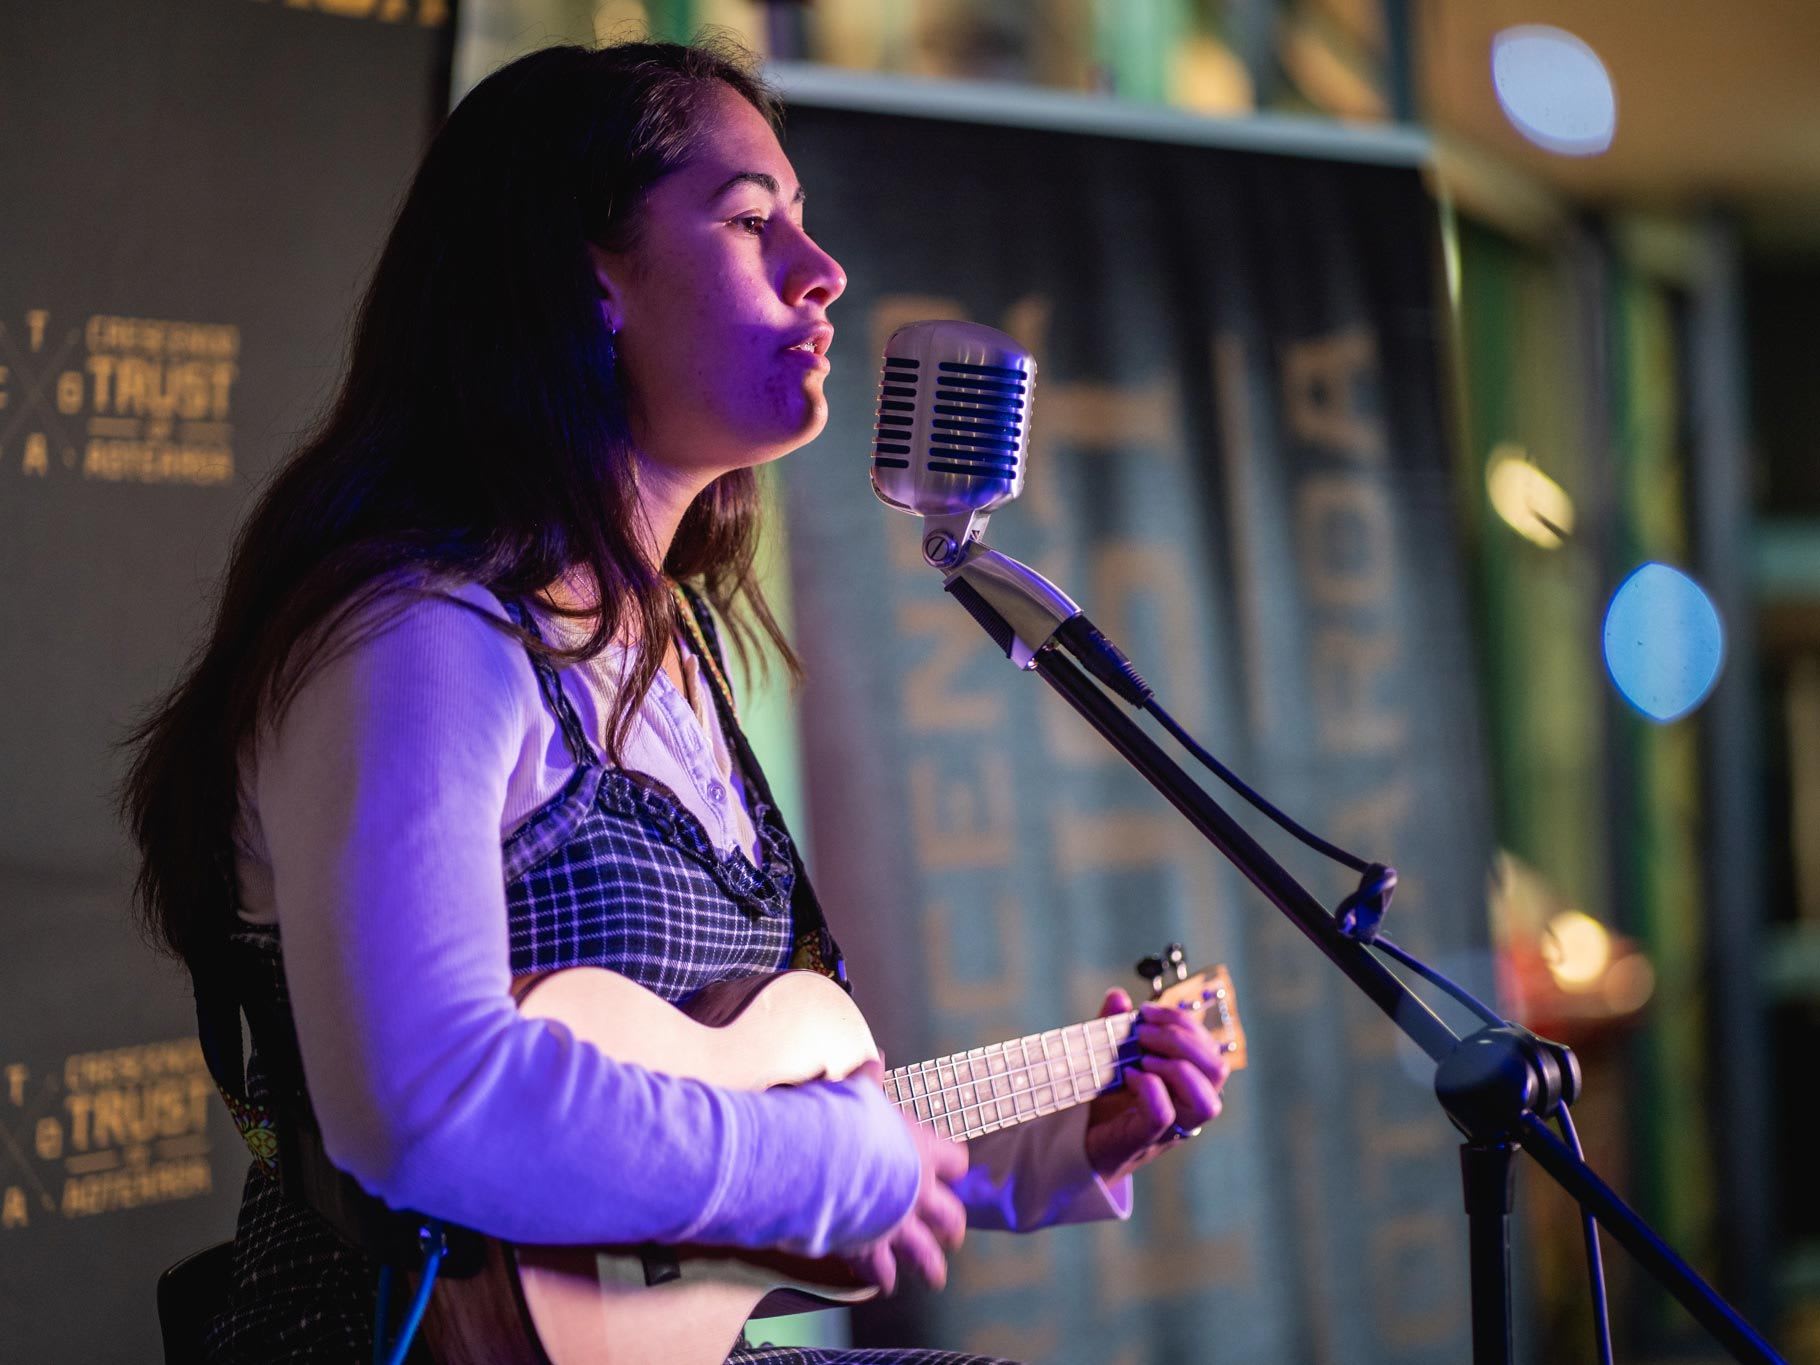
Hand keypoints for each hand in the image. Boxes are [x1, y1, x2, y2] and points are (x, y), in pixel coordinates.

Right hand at [839, 1060, 967, 1294]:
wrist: (817, 1160)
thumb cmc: (841, 1120)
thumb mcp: (857, 1092)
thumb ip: (870, 1080)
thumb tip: (877, 1059)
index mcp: (921, 1151)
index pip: (954, 1159)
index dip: (953, 1163)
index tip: (954, 1167)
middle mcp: (916, 1191)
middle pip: (948, 1213)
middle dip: (952, 1224)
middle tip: (954, 1234)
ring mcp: (896, 1222)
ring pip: (924, 1251)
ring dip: (930, 1265)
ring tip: (936, 1278)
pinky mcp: (869, 1245)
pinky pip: (882, 1267)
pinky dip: (883, 1276)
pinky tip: (886, 1284)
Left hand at [1083, 989, 1228, 1184]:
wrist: (1080, 1144)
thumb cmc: (1104, 1101)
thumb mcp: (1109, 1055)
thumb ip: (1114, 1026)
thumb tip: (1118, 997)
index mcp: (1189, 1082)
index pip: (1210, 1048)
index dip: (1184, 1022)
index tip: (1146, 1011)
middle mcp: (1189, 1106)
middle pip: (1218, 1070)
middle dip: (1182, 1039)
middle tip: (1143, 1031)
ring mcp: (1171, 1127)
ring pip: (1207, 1102)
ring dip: (1176, 1066)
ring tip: (1142, 1055)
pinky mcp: (1145, 1139)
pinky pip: (1164, 1115)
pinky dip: (1149, 1087)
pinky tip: (1128, 1075)